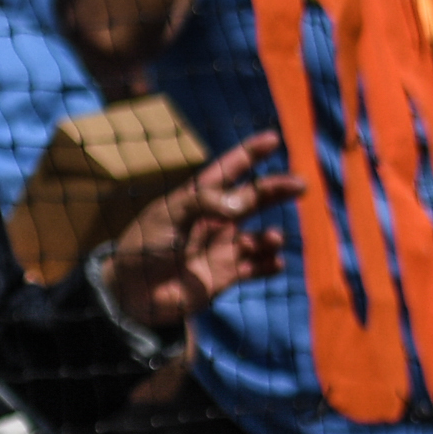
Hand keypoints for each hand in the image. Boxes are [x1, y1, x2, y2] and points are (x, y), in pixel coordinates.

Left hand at [104, 134, 301, 327]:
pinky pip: (255, 268)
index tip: (273, 139)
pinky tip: (275, 263)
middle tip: (301, 185)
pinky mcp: (224, 276)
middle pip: (253, 199)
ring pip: (259, 237)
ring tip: (272, 239)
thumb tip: (244, 202)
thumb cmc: (142, 246)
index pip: (229, 170)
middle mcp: (215, 220)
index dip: (251, 153)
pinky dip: (269, 265)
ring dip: (272, 236)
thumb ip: (206, 202)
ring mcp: (221, 248)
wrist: (131, 293)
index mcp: (198, 199)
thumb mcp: (168, 214)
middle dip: (277, 190)